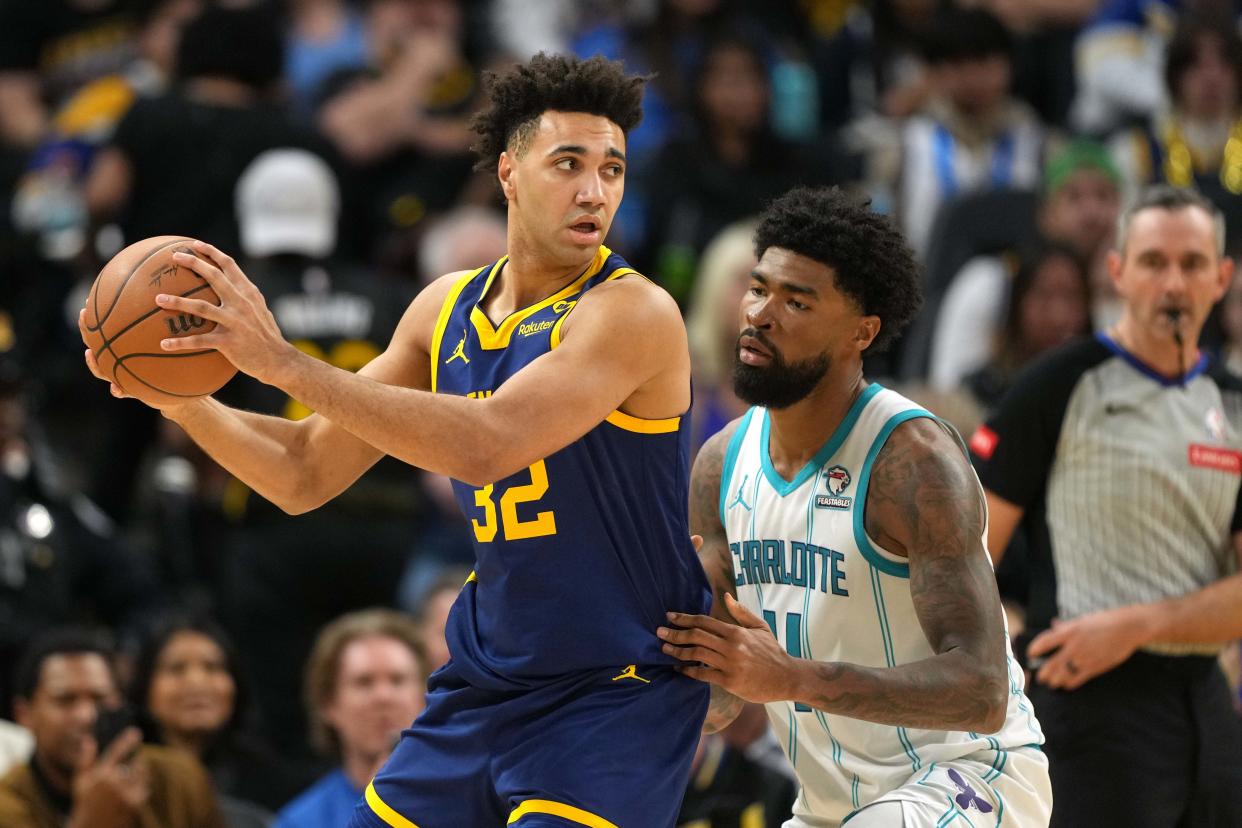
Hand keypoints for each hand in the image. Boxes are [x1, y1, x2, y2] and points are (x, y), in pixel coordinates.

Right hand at [67, 727, 149, 827]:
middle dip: (138, 761)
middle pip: (135, 763)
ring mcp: (125, 793)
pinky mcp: (135, 803)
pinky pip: (144, 788)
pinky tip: (132, 791)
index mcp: (100, 775)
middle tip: (138, 761)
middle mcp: (113, 783)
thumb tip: (88, 739)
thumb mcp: (81, 782)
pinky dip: (141, 787)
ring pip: (142, 775)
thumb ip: (85, 760)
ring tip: (134, 777)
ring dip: (141, 773)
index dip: (127, 740)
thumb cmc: (86, 803)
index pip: (116, 752)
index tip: (136, 732)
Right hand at [79, 310, 200, 412]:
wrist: (178, 393)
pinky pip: (121, 391)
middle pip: (98, 343)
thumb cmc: (175, 367)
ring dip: (93, 362)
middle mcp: (121, 359)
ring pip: (101, 368)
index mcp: (128, 347)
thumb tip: (171, 303)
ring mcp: (123, 375)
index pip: (108, 329)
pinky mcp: (132, 391)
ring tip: (89, 353)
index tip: (91, 300)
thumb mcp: (174, 345)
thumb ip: (169, 330)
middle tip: (84, 315)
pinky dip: (117, 390)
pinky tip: (116, 388)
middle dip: (88, 330)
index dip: (98, 316)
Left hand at [154, 241, 296, 384]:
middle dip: (193, 263)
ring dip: (177, 302)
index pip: (229, 265)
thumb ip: (247, 299)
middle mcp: (241, 304)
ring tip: (158, 299)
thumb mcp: (261, 311)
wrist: (278, 360)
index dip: (211, 252)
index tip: (194, 244)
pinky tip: (164, 344)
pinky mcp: (228, 342)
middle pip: (214, 277)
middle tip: (173, 256)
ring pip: (201, 307)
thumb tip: (232, 289)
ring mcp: (235, 322)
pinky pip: (199, 341)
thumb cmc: (267, 337)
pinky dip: (180, 343)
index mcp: (248, 293)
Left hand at [658, 593, 798, 703]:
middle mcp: (731, 646)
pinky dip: (689, 671)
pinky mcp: (729, 681)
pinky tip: (679, 669)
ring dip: (678, 652)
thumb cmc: (772, 652)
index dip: (684, 618)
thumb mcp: (760, 627)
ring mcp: (730, 664)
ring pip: (696, 655)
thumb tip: (725, 596)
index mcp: (736, 631)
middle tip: (659, 632)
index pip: (704, 621)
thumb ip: (741, 612)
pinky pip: (703, 674)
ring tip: (664, 649)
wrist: (787, 677)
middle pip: (696, 636)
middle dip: (675, 634)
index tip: (670, 617)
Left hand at [1028, 606, 1150, 689]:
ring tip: (1051, 683)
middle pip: (1052, 663)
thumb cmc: (1105, 621)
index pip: (1045, 641)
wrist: (1128, 628)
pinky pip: (1078, 678)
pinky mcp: (1096, 666)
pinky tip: (1066, 685)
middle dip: (1044, 672)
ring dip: (1055, 680)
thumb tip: (1054, 625)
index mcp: (1070, 631)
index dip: (1035, 648)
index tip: (1030, 654)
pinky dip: (1070, 683)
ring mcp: (1085, 657)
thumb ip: (1066, 626)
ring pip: (1064, 674)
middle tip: (1040, 677)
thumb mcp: (1082, 620)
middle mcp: (1074, 645)